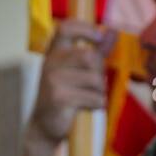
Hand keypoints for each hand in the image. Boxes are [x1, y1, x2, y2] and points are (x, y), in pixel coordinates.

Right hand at [28, 19, 116, 144]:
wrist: (44, 127)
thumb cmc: (65, 96)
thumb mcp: (77, 71)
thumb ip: (95, 51)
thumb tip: (112, 31)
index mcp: (53, 53)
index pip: (65, 28)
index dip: (85, 29)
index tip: (99, 38)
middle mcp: (50, 63)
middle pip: (90, 57)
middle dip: (99, 73)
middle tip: (95, 86)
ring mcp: (53, 80)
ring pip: (95, 80)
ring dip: (99, 92)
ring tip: (88, 99)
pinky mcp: (59, 97)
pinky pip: (94, 98)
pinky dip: (96, 105)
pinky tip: (85, 108)